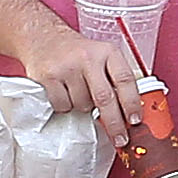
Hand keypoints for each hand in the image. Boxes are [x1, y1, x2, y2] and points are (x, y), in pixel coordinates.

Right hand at [18, 21, 145, 137]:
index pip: (125, 80)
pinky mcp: (48, 77)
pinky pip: (63, 106)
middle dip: (114, 123)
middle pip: (105, 98)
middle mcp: (88, 57)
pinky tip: (63, 92)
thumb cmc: (77, 53)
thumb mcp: (101, 57)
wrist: (43, 37)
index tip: (135, 121)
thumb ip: (115, 79)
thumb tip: (130, 115)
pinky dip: (65, 106)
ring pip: (83, 105)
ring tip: (78, 92)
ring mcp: (67, 67)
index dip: (132, 103)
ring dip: (84, 108)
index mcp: (107, 52)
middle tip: (120, 139)